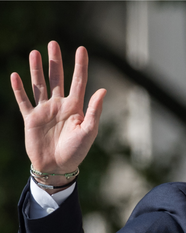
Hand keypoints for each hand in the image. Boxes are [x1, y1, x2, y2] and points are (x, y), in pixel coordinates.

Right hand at [11, 41, 106, 183]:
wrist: (57, 167)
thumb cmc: (76, 151)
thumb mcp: (88, 131)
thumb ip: (94, 111)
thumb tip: (103, 90)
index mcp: (75, 108)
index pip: (79, 82)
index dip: (80, 66)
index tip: (81, 49)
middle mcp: (59, 106)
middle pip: (57, 79)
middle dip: (55, 62)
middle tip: (52, 43)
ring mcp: (44, 111)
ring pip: (39, 85)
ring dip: (36, 70)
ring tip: (34, 53)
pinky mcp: (31, 118)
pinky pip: (23, 101)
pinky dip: (18, 89)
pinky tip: (15, 75)